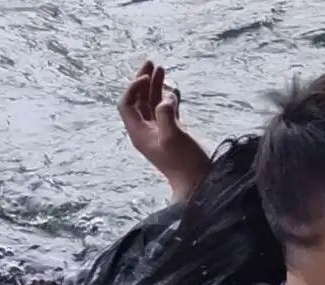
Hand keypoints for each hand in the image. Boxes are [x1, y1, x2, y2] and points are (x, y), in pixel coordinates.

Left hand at [118, 60, 209, 201]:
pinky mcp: (173, 133)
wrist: (198, 182)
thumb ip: (166, 115)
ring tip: (161, 69)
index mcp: (139, 133)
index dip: (133, 88)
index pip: (126, 104)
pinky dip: (169, 98)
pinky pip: (166, 111)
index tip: (147, 77)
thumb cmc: (184, 163)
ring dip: (156, 86)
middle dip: (143, 81)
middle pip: (138, 101)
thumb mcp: (173, 137)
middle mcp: (146, 132)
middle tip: (151, 62)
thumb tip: (165, 98)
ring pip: (153, 104)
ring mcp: (159, 132)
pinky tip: (173, 88)